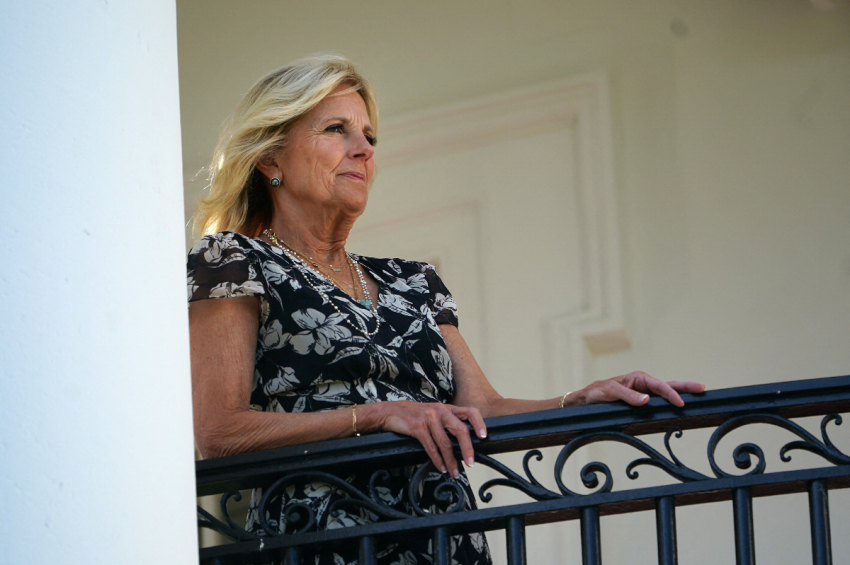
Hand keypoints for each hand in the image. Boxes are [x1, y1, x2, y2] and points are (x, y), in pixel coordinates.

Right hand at [370, 401, 485, 478]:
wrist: (389, 412)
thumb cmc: (412, 415)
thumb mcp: (432, 414)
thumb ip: (445, 423)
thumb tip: (461, 442)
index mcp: (446, 408)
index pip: (470, 412)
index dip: (479, 424)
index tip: (484, 437)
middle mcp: (440, 411)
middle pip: (460, 430)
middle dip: (467, 449)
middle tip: (470, 464)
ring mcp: (429, 418)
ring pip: (446, 443)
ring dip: (451, 461)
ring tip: (454, 472)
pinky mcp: (418, 427)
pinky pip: (431, 447)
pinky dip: (437, 460)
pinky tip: (440, 467)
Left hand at [573, 371, 704, 407]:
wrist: (586, 400)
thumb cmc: (597, 392)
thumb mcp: (611, 392)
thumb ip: (628, 396)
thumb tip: (647, 400)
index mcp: (638, 378)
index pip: (659, 385)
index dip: (671, 394)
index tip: (681, 403)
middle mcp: (643, 384)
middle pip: (668, 385)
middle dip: (685, 387)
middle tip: (702, 388)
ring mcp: (644, 393)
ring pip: (666, 393)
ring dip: (681, 393)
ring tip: (698, 394)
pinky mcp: (642, 402)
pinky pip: (659, 402)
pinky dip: (671, 402)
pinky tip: (680, 406)